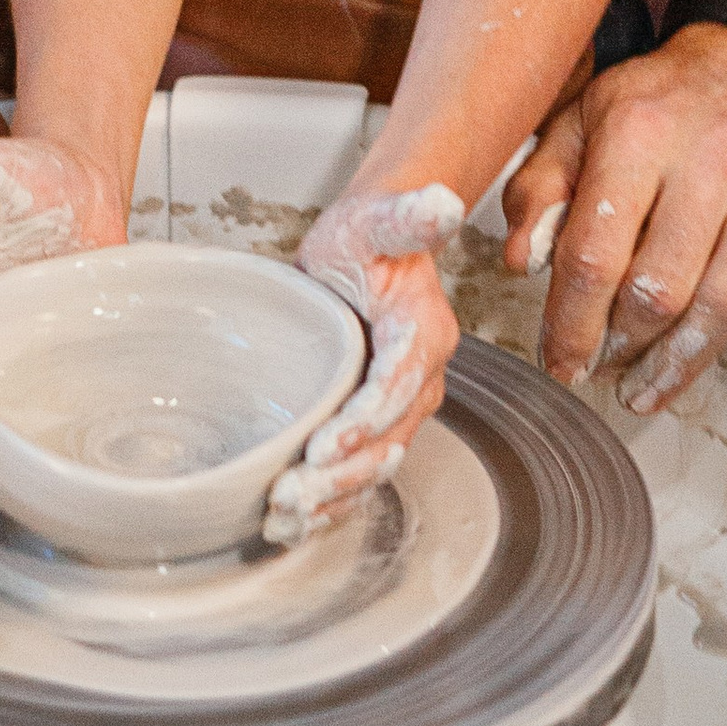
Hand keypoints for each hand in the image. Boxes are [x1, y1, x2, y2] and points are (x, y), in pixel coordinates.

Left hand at [274, 182, 466, 540]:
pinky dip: (333, 503)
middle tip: (289, 496)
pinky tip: (297, 523)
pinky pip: (361, 472)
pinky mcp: (375, 424)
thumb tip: (441, 202)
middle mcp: (420, 380)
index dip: (364, 419)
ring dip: (333, 500)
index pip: (397, 386)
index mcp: (423, 334)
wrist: (367, 251)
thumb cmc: (368, 237)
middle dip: (340, 476)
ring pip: (373, 467)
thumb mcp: (378, 219)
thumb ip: (407, 215)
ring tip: (285, 518)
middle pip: (386, 441)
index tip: (325, 445)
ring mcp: (399, 408)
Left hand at [503, 27, 726, 411]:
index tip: (559, 362)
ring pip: (725, 295)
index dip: (571, 323)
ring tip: (652, 387)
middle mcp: (708, 157)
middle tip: (605, 372)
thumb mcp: (583, 117)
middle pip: (659, 287)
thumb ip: (541, 185)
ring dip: (685, 357)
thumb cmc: (664, 97)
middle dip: (623, 346)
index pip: (594, 254)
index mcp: (636, 134)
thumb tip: (520, 262)